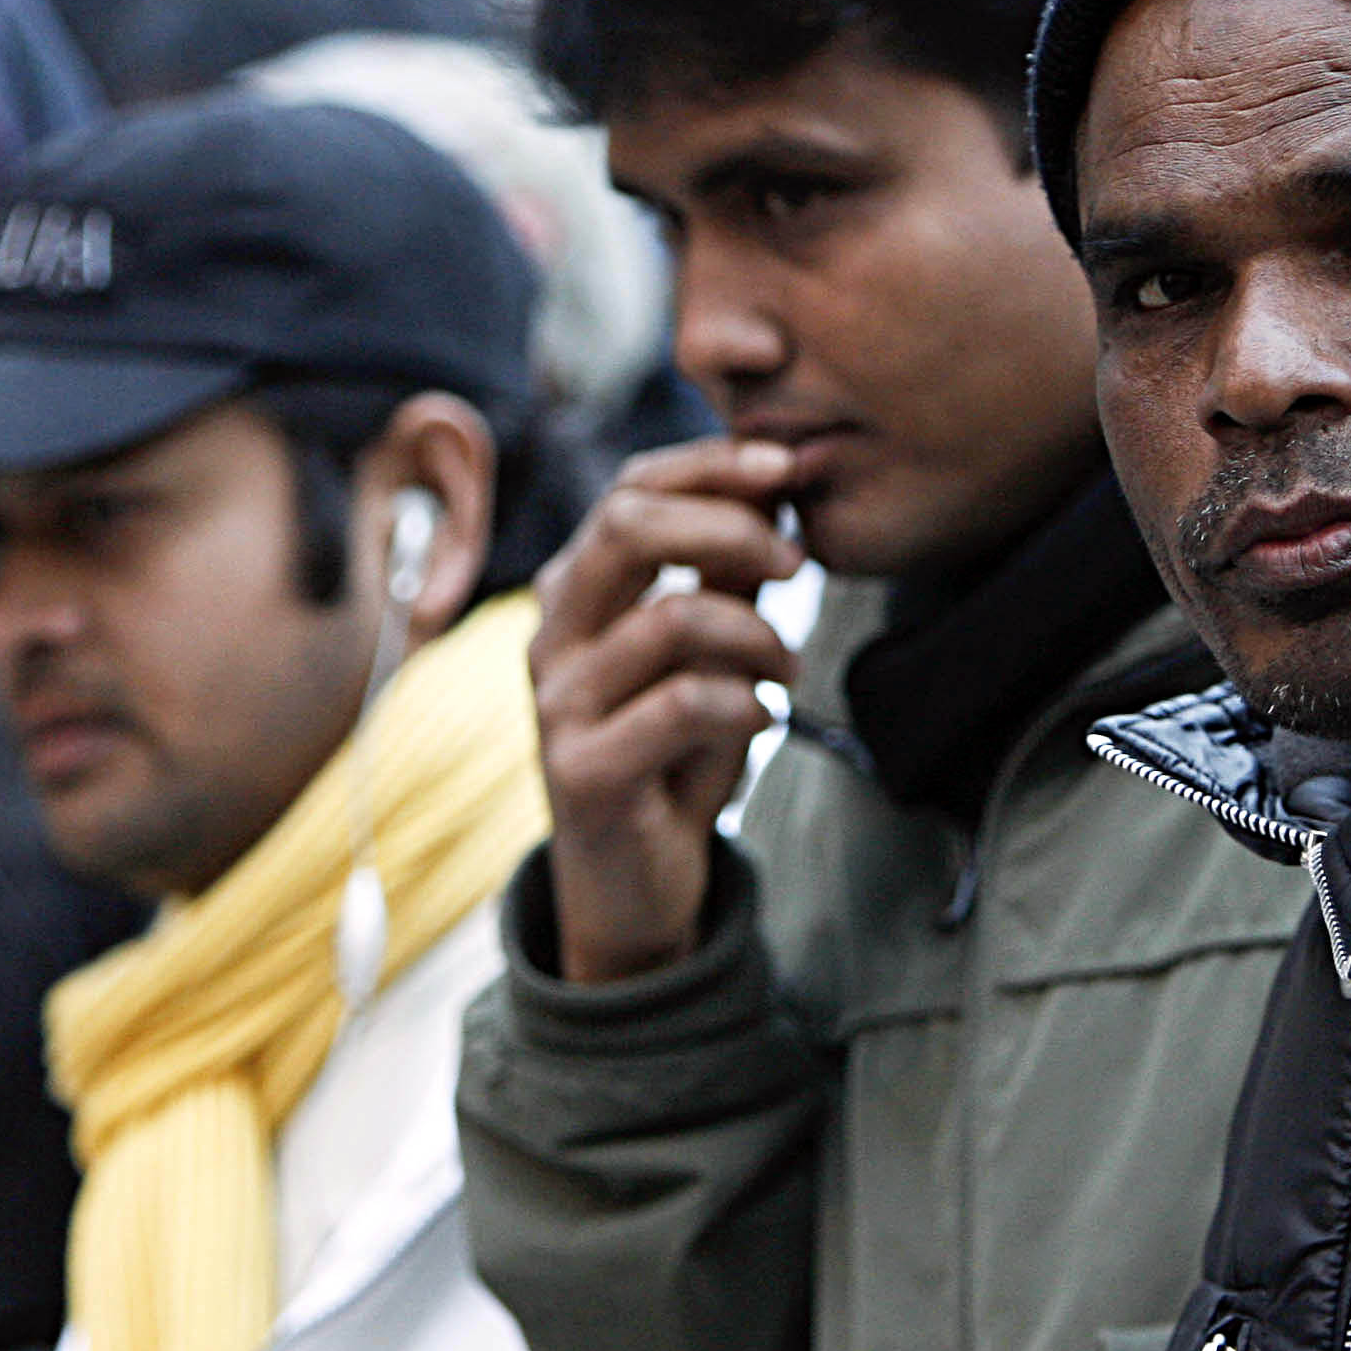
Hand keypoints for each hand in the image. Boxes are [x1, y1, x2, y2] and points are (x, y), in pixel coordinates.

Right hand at [531, 440, 803, 982]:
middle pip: (626, 526)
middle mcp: (553, 635)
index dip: (711, 466)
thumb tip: (777, 493)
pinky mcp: (583, 769)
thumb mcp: (710, 654)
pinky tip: (764, 718)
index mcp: (577, 591)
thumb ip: (726, 578)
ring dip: (757, 635)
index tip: (789, 468)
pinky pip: (681, 705)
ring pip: (668, 617)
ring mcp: (559, 702)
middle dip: (730, 526)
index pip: (630, 490)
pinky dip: (744, 703)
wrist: (633, 883)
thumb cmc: (671, 756)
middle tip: (797, 560)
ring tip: (788, 667)